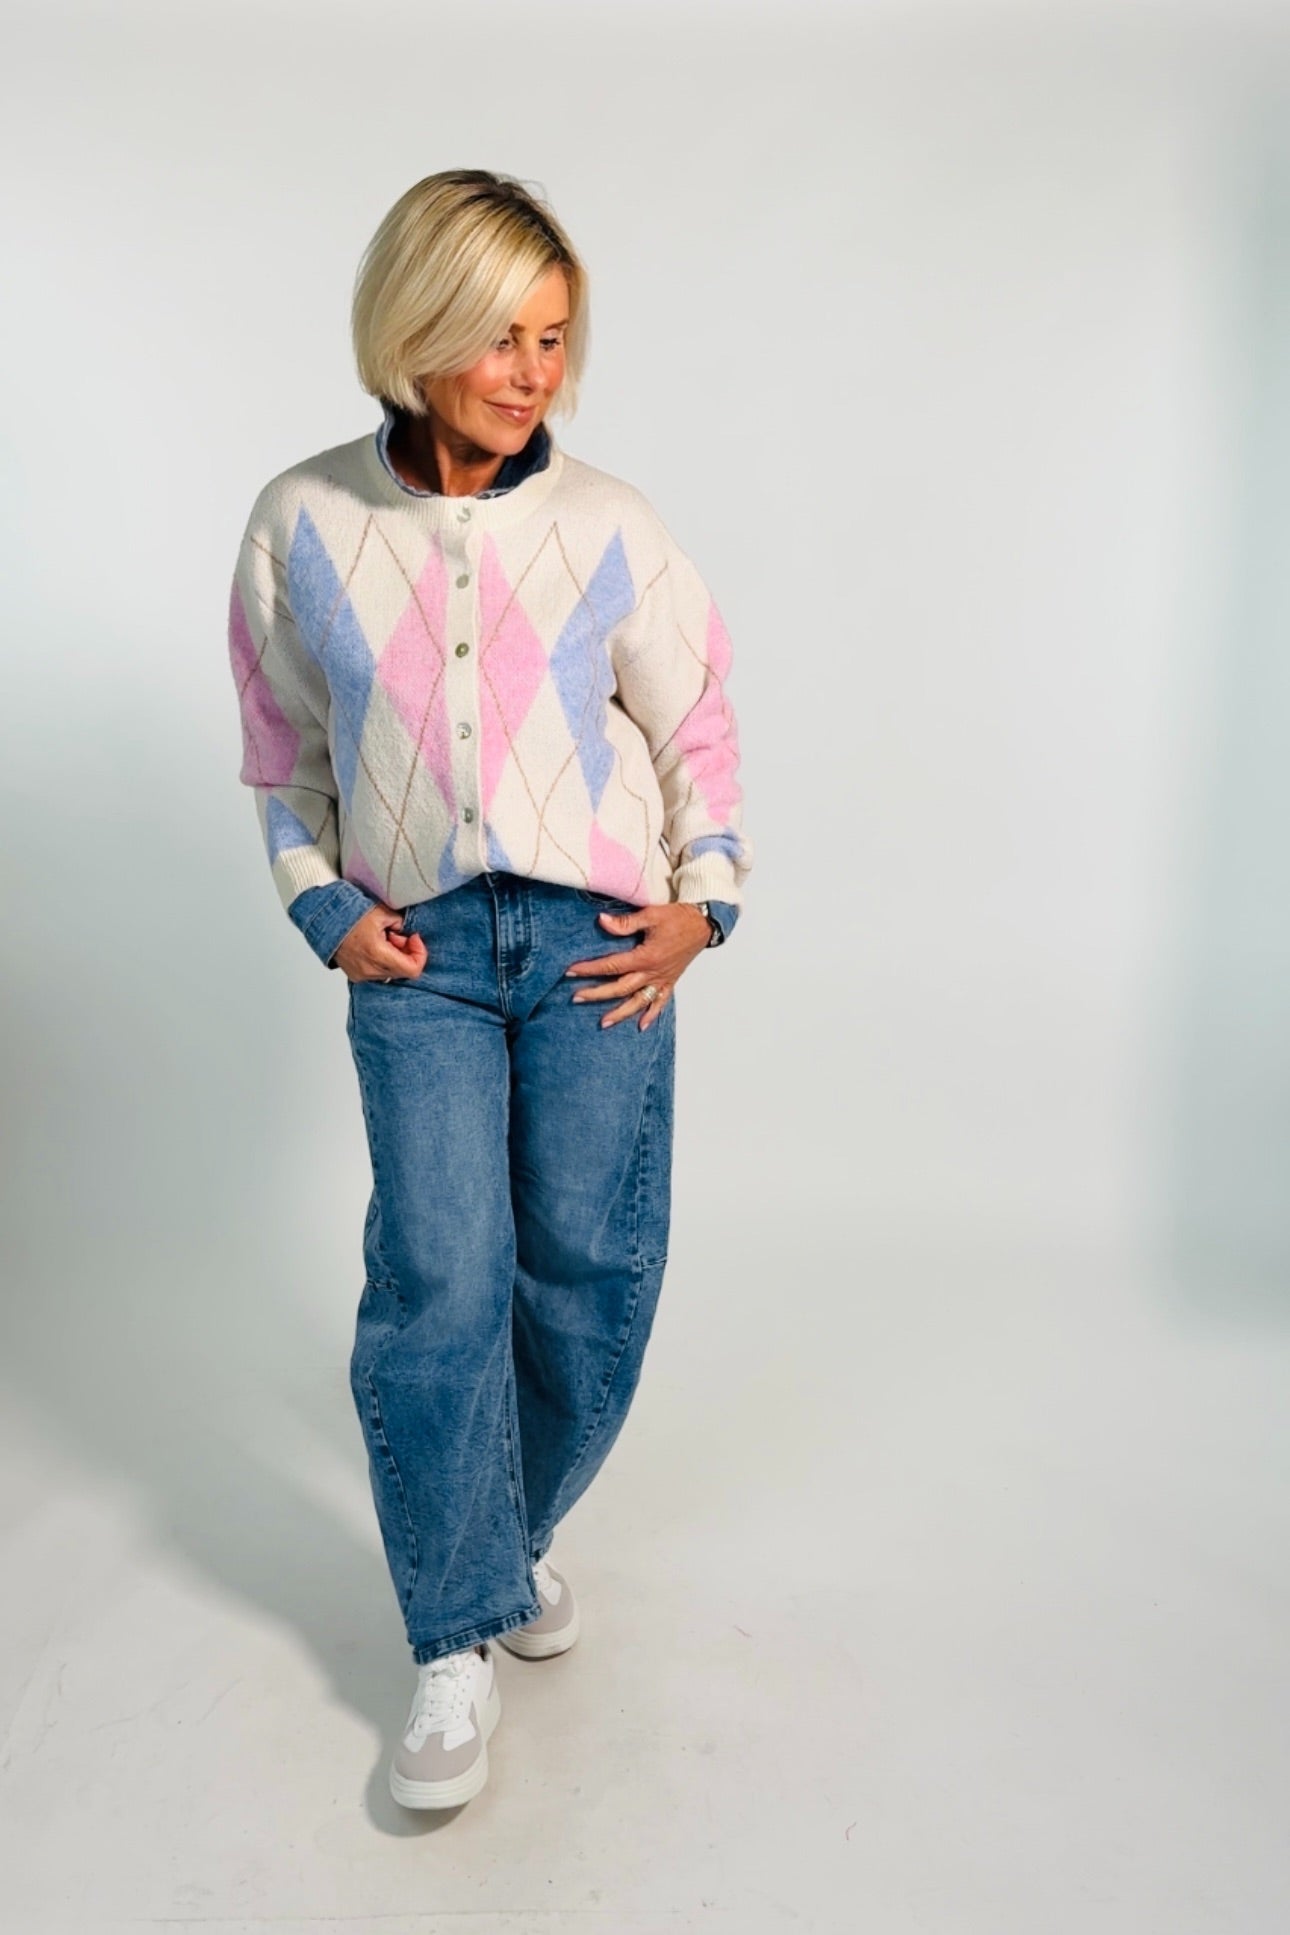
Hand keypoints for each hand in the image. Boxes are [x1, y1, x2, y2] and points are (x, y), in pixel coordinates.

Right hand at [334, 904, 427, 981]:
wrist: (324, 921)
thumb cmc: (350, 915)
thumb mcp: (382, 912)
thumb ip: (401, 923)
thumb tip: (407, 935)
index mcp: (378, 954)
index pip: (413, 969)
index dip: (419, 954)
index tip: (414, 938)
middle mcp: (369, 970)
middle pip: (403, 971)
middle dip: (406, 952)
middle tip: (396, 934)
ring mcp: (362, 975)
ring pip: (391, 972)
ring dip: (394, 957)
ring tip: (383, 939)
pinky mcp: (356, 976)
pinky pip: (379, 973)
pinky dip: (383, 962)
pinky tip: (375, 946)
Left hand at [563, 902, 711, 1028]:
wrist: (703, 924)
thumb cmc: (678, 918)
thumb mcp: (651, 915)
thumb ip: (625, 923)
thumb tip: (601, 921)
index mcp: (646, 957)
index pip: (612, 966)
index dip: (590, 969)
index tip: (571, 972)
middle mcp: (653, 973)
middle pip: (620, 988)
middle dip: (597, 994)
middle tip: (576, 998)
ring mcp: (662, 980)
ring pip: (638, 1001)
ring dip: (620, 1013)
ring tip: (604, 1023)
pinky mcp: (670, 981)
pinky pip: (660, 1002)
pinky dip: (651, 1015)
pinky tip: (642, 1026)